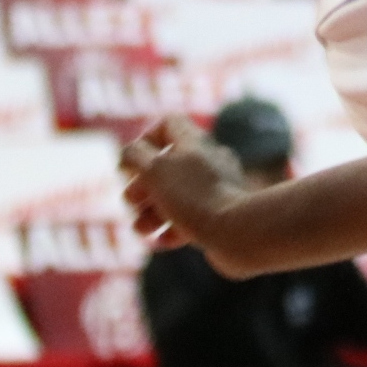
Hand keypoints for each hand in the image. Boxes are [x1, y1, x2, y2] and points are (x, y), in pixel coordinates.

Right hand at [120, 114, 258, 273]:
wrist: (239, 232)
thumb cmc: (194, 197)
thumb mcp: (155, 170)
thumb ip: (135, 155)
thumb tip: (128, 153)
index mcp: (195, 143)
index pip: (169, 124)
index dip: (146, 140)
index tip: (133, 162)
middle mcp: (209, 161)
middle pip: (168, 165)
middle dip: (143, 184)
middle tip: (131, 202)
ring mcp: (218, 189)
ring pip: (177, 195)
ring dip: (152, 211)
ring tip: (142, 230)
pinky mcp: (223, 216)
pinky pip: (193, 219)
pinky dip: (173, 229)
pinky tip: (164, 242)